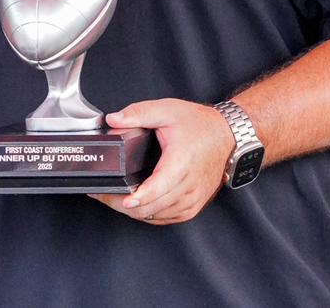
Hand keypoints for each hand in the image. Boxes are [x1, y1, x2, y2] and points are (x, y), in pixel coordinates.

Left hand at [90, 98, 235, 224]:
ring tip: (114, 198)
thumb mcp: (167, 110)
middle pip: (152, 206)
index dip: (141, 196)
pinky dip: (149, 214)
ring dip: (134, 211)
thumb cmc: (200, 125)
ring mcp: (191, 199)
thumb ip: (138, 113)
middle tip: (103, 194)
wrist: (226, 136)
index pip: (160, 186)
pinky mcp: (192, 206)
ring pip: (156, 216)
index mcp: (181, 161)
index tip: (124, 199)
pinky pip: (166, 218)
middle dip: (122, 203)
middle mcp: (188, 185)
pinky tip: (138, 204)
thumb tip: (113, 119)